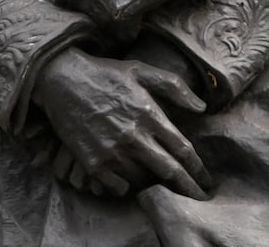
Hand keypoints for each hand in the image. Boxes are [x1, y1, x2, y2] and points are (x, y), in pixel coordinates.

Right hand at [32, 47, 209, 198]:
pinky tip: (135, 181)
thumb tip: (202, 107)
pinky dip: (130, 187)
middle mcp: (133, 137)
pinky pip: (119, 187)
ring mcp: (112, 153)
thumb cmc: (106, 74)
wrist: (62, 81)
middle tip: (198, 196)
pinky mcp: (93, 164)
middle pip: (169, 172)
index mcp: (149, 114)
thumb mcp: (142, 70)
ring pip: (145, 181)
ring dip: (157, 185)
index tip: (206, 179)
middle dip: (188, 188)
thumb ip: (175, 87)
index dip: (198, 169)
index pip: (183, 150)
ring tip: (165, 187)